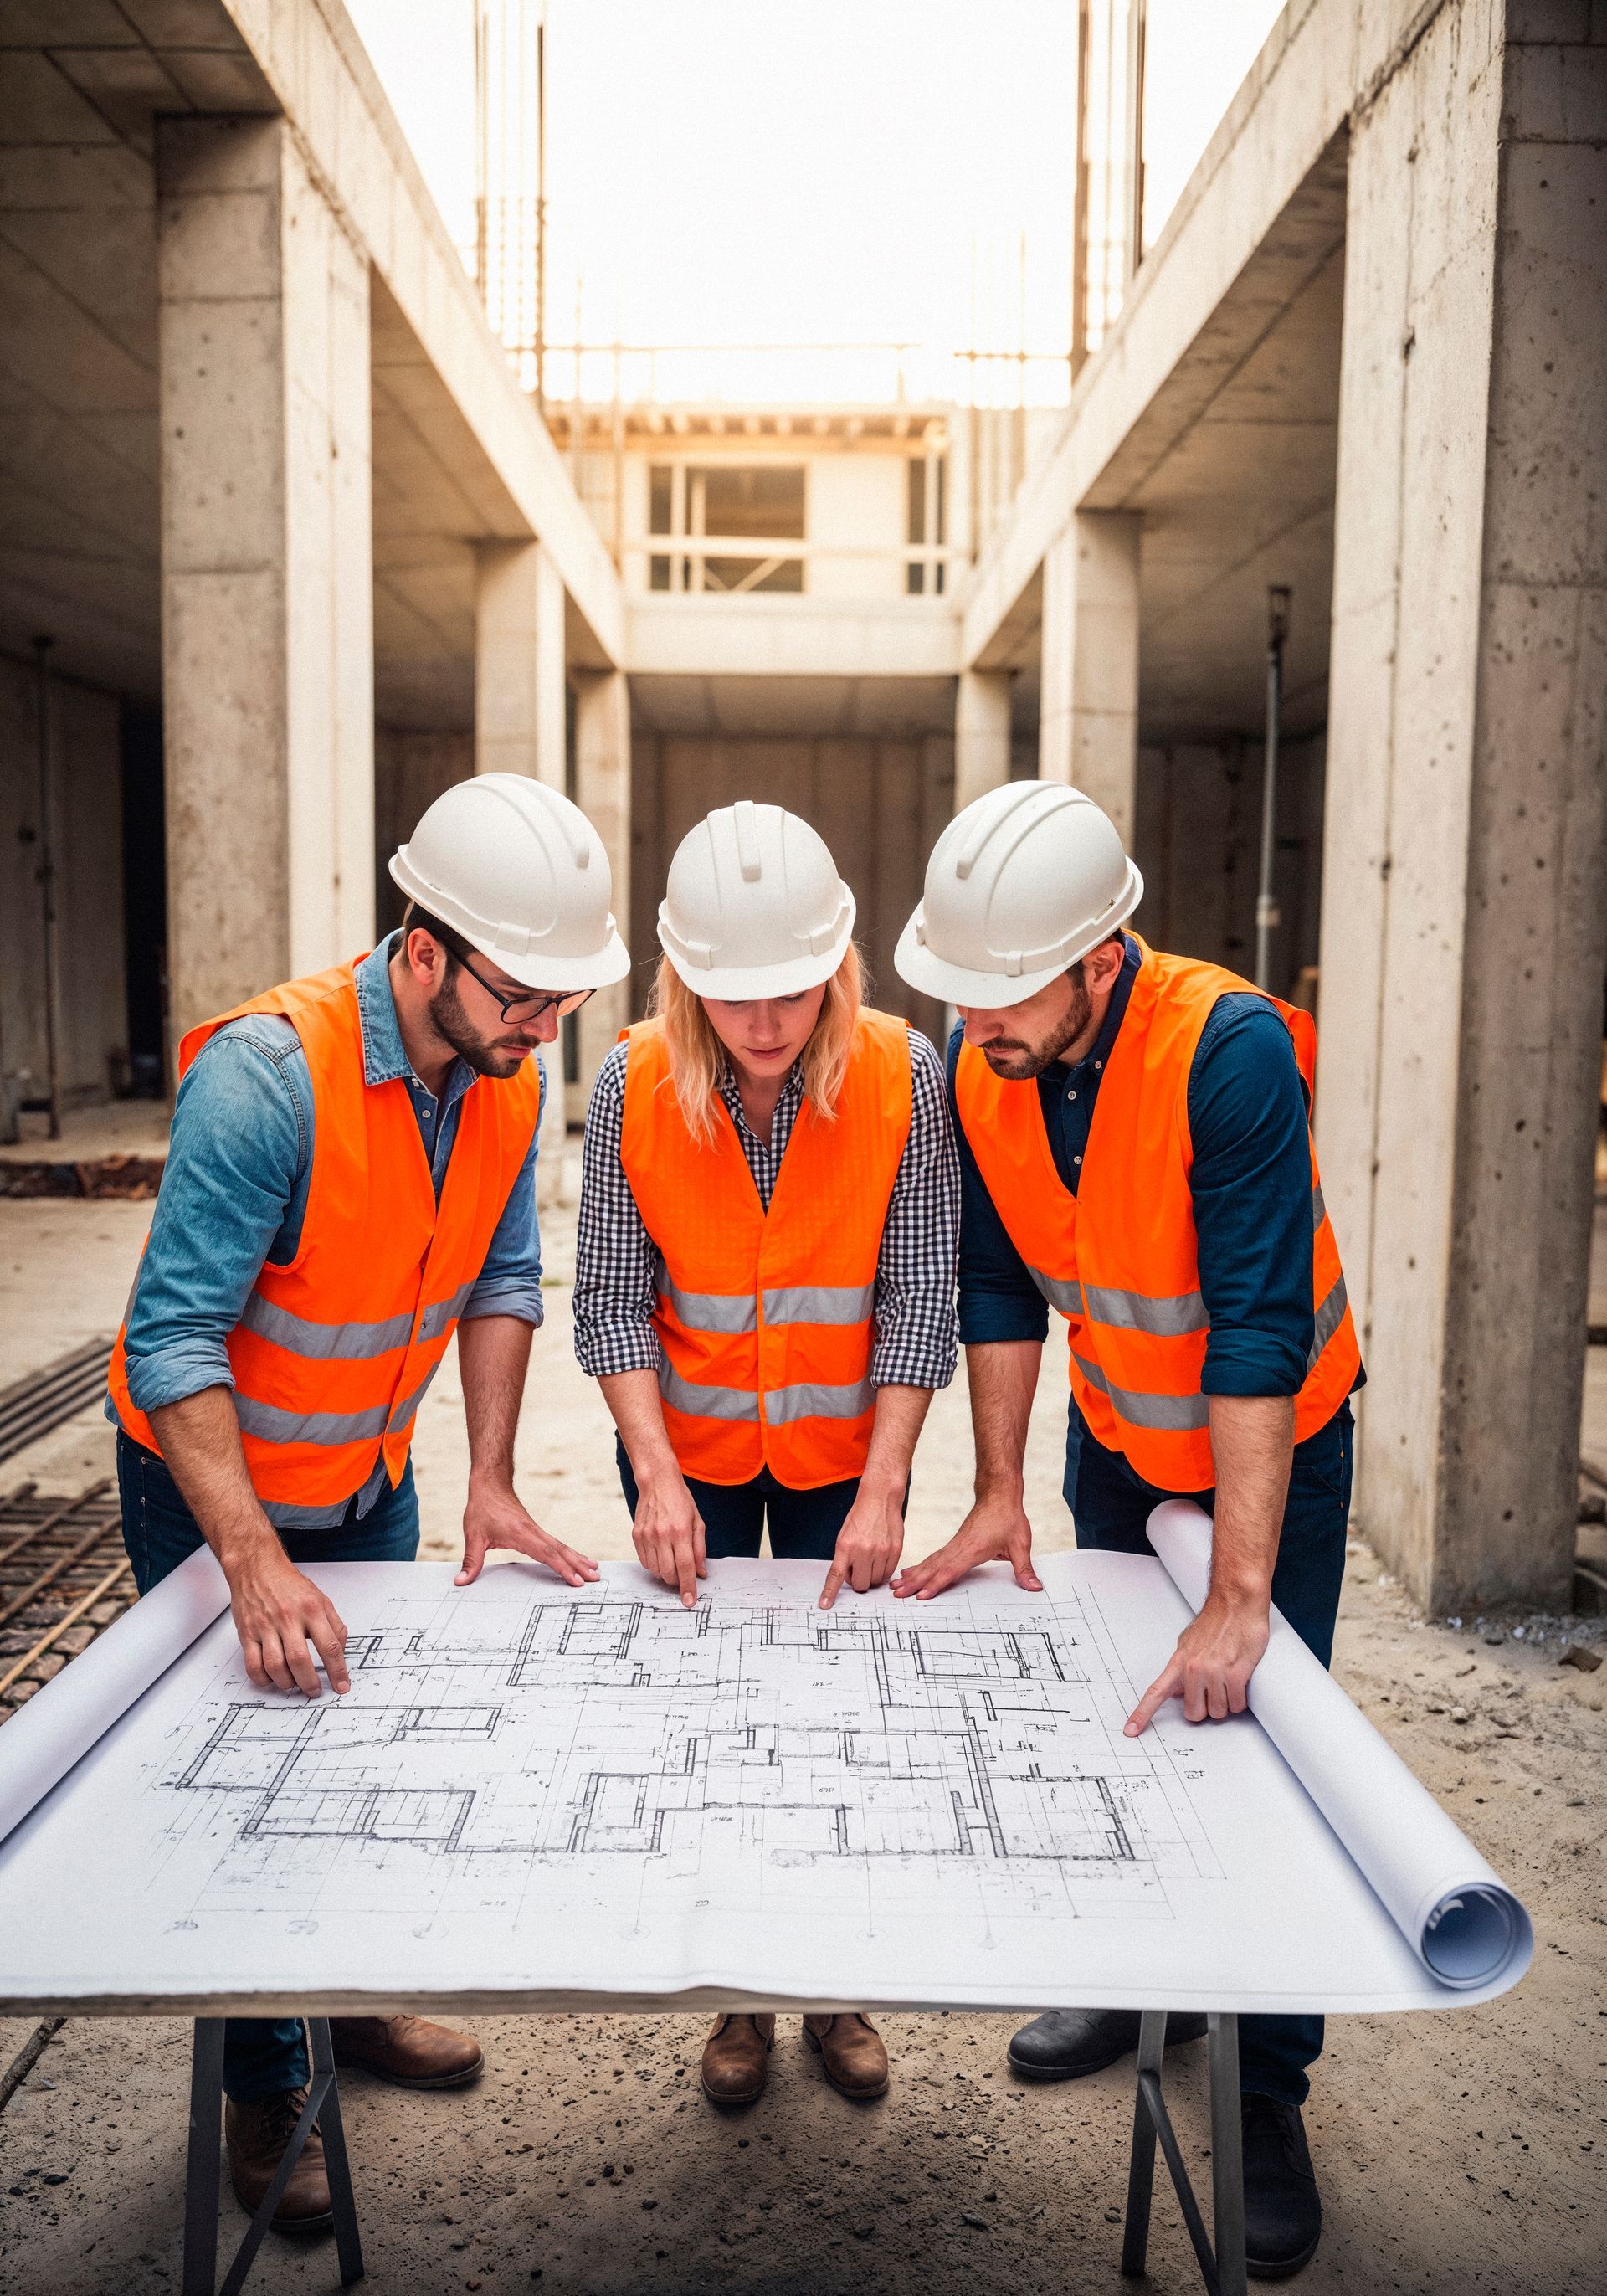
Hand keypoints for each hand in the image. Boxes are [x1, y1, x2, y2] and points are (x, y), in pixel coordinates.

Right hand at [227, 1536, 350, 1697]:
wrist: (257, 1569)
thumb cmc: (288, 1585)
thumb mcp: (321, 1599)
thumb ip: (334, 1626)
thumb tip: (341, 1653)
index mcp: (312, 1609)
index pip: (330, 1646)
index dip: (338, 1670)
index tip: (342, 1685)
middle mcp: (288, 1618)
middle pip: (300, 1660)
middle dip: (310, 1683)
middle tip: (315, 1691)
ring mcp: (265, 1626)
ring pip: (275, 1666)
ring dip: (287, 1683)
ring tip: (294, 1685)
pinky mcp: (247, 1633)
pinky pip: (253, 1665)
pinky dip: (263, 1679)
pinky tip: (271, 1679)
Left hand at [456, 1474, 599, 1588]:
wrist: (490, 1483)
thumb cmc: (482, 1507)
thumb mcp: (473, 1535)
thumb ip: (470, 1561)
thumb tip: (461, 1581)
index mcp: (521, 1534)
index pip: (546, 1554)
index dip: (562, 1568)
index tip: (576, 1580)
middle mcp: (533, 1532)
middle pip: (560, 1551)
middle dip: (578, 1566)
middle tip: (595, 1578)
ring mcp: (536, 1530)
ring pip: (560, 1546)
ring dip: (578, 1559)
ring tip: (594, 1570)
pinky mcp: (534, 1530)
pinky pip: (555, 1543)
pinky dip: (568, 1552)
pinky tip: (576, 1558)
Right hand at [629, 1464, 705, 1607]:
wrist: (657, 1482)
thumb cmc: (680, 1501)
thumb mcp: (697, 1522)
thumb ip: (700, 1549)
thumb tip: (700, 1573)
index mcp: (680, 1531)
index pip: (685, 1567)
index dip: (688, 1587)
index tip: (689, 1601)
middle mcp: (662, 1535)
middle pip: (668, 1573)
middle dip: (677, 1582)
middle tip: (683, 1578)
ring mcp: (647, 1536)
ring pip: (655, 1570)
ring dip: (665, 1574)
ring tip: (672, 1563)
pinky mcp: (636, 1535)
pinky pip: (644, 1562)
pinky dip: (654, 1565)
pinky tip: (661, 1555)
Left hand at [818, 1480, 904, 1608]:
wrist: (880, 1499)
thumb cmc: (860, 1516)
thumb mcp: (844, 1535)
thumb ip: (845, 1558)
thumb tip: (847, 1578)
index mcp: (846, 1546)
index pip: (836, 1575)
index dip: (830, 1592)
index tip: (824, 1605)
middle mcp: (863, 1550)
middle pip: (860, 1585)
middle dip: (858, 1582)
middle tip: (858, 1569)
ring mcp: (881, 1551)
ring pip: (876, 1581)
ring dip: (871, 1575)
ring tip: (870, 1559)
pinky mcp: (895, 1550)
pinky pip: (888, 1573)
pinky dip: (883, 1571)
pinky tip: (880, 1558)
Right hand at [891, 1487, 1041, 1601]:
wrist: (999, 1495)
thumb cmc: (1008, 1518)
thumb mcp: (1021, 1544)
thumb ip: (1025, 1569)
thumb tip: (1035, 1587)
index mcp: (972, 1549)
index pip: (951, 1570)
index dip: (936, 1584)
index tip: (921, 1595)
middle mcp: (959, 1547)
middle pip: (933, 1568)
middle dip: (915, 1582)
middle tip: (897, 1594)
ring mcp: (955, 1545)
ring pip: (931, 1562)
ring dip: (913, 1575)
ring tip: (897, 1586)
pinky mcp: (955, 1544)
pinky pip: (934, 1557)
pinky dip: (921, 1566)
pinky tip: (910, 1571)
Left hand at [1124, 1587, 1269, 1735]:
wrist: (1236, 1603)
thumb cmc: (1216, 1621)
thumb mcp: (1189, 1643)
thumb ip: (1181, 1668)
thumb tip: (1177, 1691)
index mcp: (1178, 1663)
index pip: (1156, 1693)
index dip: (1142, 1714)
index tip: (1131, 1730)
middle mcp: (1193, 1669)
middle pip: (1195, 1714)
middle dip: (1205, 1709)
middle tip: (1212, 1693)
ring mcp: (1215, 1673)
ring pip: (1218, 1712)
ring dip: (1225, 1703)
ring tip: (1227, 1682)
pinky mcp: (1236, 1674)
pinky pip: (1237, 1705)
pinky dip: (1239, 1700)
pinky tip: (1239, 1684)